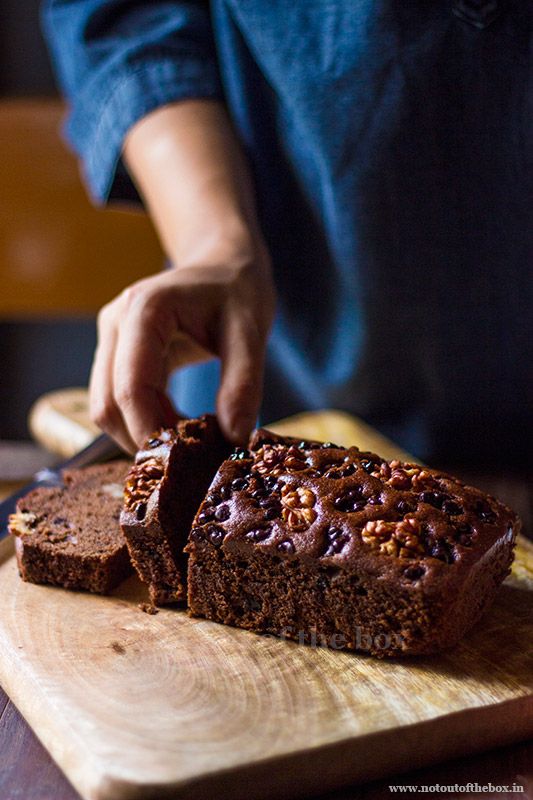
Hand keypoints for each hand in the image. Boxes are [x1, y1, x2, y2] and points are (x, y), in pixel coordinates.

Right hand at [89, 237, 274, 452]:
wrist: (224, 264)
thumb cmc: (238, 291)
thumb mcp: (252, 332)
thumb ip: (243, 384)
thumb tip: (234, 439)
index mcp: (144, 311)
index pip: (131, 387)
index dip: (152, 432)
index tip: (187, 463)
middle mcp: (116, 323)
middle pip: (108, 404)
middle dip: (144, 440)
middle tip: (191, 462)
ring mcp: (112, 339)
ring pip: (107, 407)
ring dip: (142, 434)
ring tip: (191, 445)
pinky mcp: (118, 354)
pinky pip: (120, 400)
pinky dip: (146, 422)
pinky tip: (183, 428)